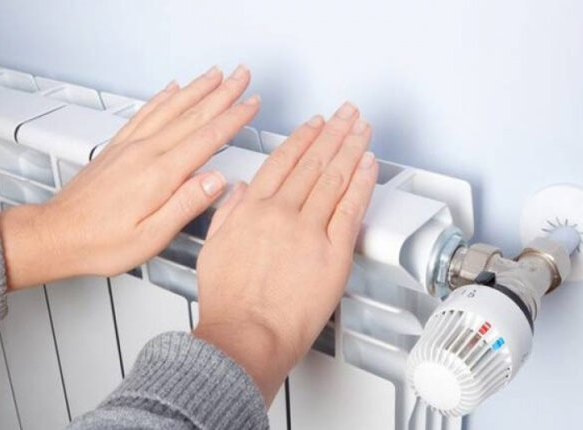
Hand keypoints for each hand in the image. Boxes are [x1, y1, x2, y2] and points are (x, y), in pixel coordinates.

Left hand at [0, 65, 259, 288]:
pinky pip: (145, 113)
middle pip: (192, 115)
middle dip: (222, 93)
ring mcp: (129, 147)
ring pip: (170, 108)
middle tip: (242, 74)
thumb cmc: (101, 243)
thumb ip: (185, 205)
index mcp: (159, 175)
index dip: (233, 118)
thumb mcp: (150, 238)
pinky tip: (172, 88)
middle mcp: (145, 153)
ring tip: (215, 74)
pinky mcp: (116, 147)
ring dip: (197, 88)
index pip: (206, 138)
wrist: (56, 235)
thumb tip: (217, 181)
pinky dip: (162, 97)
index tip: (252, 103)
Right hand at [193, 102, 377, 404]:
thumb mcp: (213, 249)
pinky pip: (351, 209)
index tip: (315, 124)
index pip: (282, 161)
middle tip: (347, 115)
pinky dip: (362, 183)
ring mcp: (308, 230)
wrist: (245, 336)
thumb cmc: (229, 303)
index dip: (303, 137)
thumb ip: (226, 213)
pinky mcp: (332, 253)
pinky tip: (369, 164)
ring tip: (362, 129)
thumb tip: (237, 191)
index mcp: (251, 209)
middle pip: (313, 162)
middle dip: (334, 133)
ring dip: (351, 148)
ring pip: (334, 178)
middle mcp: (281, 213)